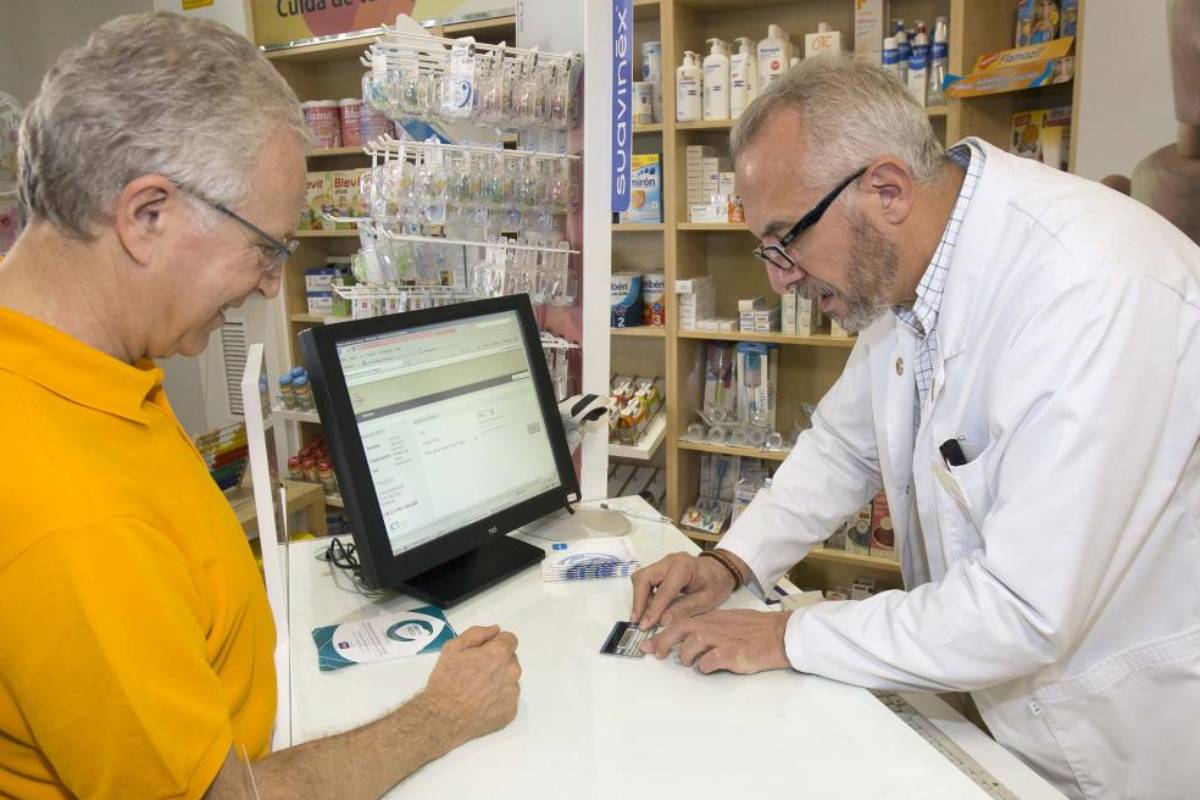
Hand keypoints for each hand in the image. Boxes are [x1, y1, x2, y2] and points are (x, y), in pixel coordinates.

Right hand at [419, 625, 520, 747]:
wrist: (443, 718)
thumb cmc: (446, 681)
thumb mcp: (453, 648)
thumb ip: (477, 634)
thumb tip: (495, 630)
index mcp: (499, 654)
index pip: (510, 639)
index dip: (495, 643)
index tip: (482, 653)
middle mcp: (512, 672)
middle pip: (511, 660)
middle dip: (497, 662)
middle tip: (476, 672)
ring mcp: (513, 694)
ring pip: (510, 679)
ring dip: (499, 680)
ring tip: (477, 690)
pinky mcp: (511, 711)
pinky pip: (508, 699)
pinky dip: (498, 699)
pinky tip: (481, 703)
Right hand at [630, 552, 737, 629]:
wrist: (721, 569)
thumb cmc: (717, 584)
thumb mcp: (706, 601)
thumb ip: (684, 609)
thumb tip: (662, 621)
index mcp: (683, 568)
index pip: (662, 591)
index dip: (652, 610)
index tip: (644, 626)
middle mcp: (669, 561)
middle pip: (643, 578)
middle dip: (638, 601)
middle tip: (637, 621)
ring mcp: (663, 562)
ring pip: (641, 577)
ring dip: (639, 598)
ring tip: (643, 617)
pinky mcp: (660, 566)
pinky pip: (646, 579)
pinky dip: (644, 594)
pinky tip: (650, 609)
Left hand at [641, 609, 793, 674]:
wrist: (779, 635)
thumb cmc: (754, 631)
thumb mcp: (727, 623)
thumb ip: (707, 628)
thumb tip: (685, 639)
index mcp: (711, 618)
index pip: (679, 622)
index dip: (661, 634)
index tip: (647, 646)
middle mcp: (713, 626)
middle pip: (679, 630)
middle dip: (663, 642)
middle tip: (656, 654)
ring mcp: (722, 640)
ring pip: (690, 644)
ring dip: (686, 655)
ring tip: (692, 661)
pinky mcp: (732, 654)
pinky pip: (710, 661)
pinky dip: (705, 666)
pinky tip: (709, 667)